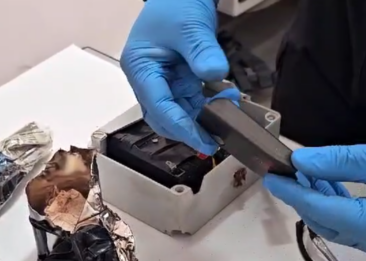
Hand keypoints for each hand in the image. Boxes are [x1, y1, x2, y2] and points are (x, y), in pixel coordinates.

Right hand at [121, 0, 231, 154]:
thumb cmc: (175, 3)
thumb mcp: (190, 26)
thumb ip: (202, 52)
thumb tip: (215, 74)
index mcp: (140, 67)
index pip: (158, 107)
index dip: (181, 127)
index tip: (203, 140)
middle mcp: (147, 79)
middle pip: (163, 117)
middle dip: (188, 131)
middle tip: (214, 140)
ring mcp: (162, 80)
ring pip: (177, 113)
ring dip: (200, 121)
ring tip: (225, 123)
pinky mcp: (177, 79)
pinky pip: (190, 102)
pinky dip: (206, 107)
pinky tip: (225, 104)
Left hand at [263, 135, 365, 260]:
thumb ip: (337, 162)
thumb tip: (301, 161)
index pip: (322, 211)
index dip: (293, 192)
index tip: (272, 176)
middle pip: (323, 223)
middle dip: (302, 197)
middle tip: (283, 171)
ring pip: (333, 224)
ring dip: (315, 199)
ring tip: (303, 171)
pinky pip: (347, 222)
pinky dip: (332, 202)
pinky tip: (323, 181)